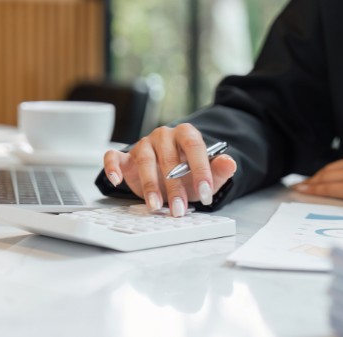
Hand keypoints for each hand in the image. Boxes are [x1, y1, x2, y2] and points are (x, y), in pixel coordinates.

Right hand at [102, 123, 236, 216]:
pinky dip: (112, 167)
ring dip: (150, 185)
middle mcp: (163, 136)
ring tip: (156, 206)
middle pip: (168, 157)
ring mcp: (143, 144)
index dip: (200, 169)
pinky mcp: (125, 156)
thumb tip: (230, 163)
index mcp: (186, 134)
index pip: (194, 146)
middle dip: (175, 186)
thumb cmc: (188, 175)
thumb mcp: (208, 176)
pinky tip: (117, 180)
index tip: (206, 192)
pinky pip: (114, 157)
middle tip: (180, 208)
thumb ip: (220, 170)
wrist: (169, 178)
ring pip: (144, 159)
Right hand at [294, 147, 342, 201]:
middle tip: (299, 185)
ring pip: (335, 166)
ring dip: (322, 173)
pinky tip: (334, 169)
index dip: (311, 190)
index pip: (326, 188)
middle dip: (311, 181)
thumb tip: (341, 198)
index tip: (299, 190)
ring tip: (312, 179)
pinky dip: (337, 166)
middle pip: (326, 175)